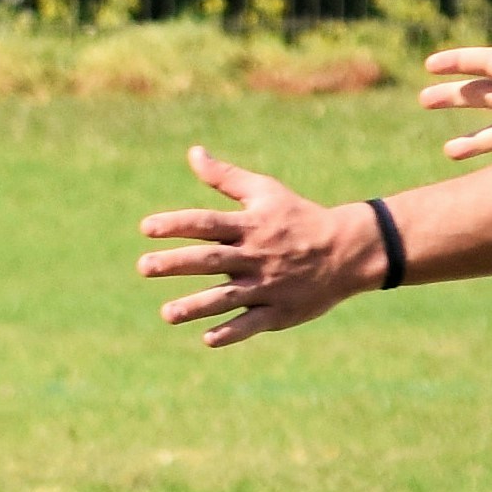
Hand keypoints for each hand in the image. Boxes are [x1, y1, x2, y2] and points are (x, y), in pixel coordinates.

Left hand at [135, 145, 377, 346]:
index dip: (176, 224)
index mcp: (250, 226)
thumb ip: (225, 177)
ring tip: (166, 314)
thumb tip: (193, 153)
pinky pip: (253, 323)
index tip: (146, 227)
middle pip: (210, 259)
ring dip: (196, 306)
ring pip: (227, 297)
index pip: (206, 223)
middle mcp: (255, 255)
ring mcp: (267, 285)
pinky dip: (232, 332)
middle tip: (143, 266)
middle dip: (176, 263)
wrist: (347, 250)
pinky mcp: (280, 311)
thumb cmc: (299, 217)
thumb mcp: (265, 191)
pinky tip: (207, 339)